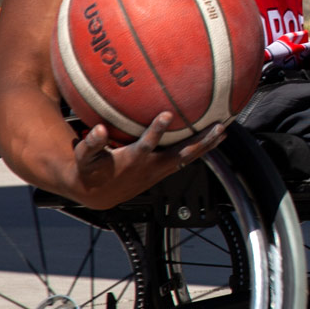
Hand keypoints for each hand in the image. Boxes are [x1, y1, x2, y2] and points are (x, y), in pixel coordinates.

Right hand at [73, 113, 225, 209]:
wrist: (99, 193)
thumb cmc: (92, 170)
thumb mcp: (86, 156)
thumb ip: (92, 142)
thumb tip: (99, 129)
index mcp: (133, 160)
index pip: (147, 144)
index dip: (157, 131)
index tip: (167, 114)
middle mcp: (151, 166)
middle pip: (181, 153)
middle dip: (199, 141)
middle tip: (218, 126)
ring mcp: (160, 170)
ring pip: (189, 157)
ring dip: (206, 145)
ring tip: (223, 131)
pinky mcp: (164, 171)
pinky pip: (187, 159)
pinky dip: (201, 149)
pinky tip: (213, 138)